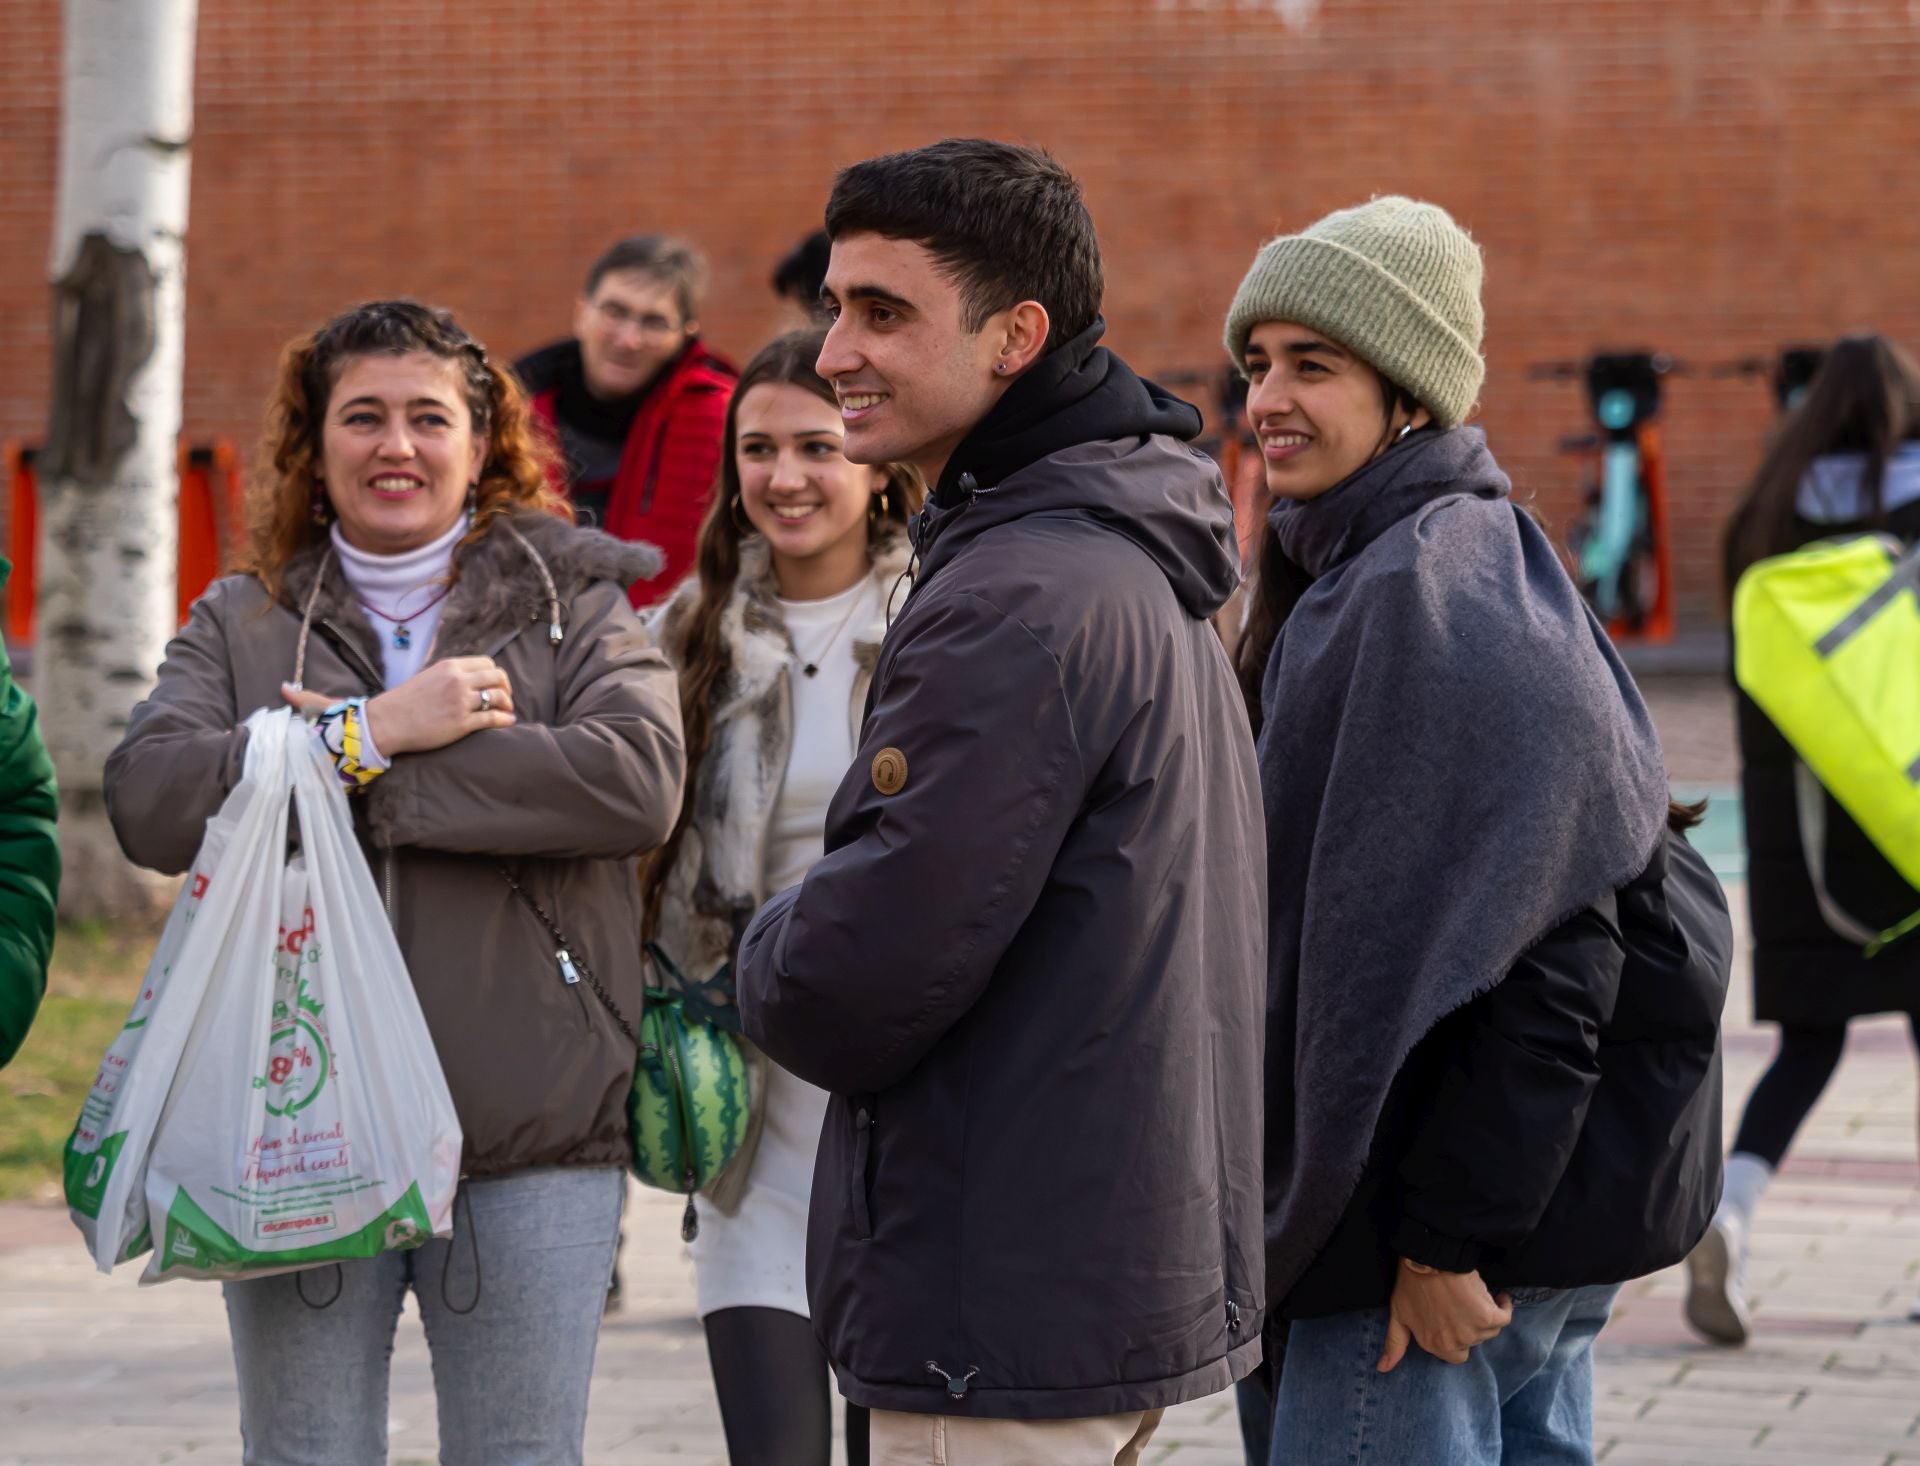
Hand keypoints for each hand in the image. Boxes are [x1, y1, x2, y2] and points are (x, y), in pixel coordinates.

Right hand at [281, 656, 513, 755]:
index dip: (496, 674)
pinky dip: (504, 720)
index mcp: (446, 667)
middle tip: (505, 701)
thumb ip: (392, 682)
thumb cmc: (388, 711)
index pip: (487, 662)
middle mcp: (456, 679)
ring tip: (506, 713)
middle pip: (499, 676)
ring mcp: (461, 700)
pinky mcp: (463, 722)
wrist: (379, 731)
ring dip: (508, 705)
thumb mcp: (402, 687)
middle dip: (507, 688)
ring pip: (500, 696)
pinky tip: (505, 725)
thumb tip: (286, 691)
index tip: (495, 686)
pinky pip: (494, 717)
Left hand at [1377, 1258, 1511, 1371]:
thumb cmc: (1411, 1283)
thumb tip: (1383, 1369)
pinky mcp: (1488, 1317)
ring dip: (1485, 1315)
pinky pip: (1504, 1318)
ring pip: (1489, 1331)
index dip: (1456, 1337)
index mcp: (1434, 1345)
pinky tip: (1499, 1297)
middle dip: (1469, 1326)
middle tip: (1462, 1305)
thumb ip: (1395, 1343)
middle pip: (1473, 1342)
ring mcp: (1472, 1332)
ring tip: (1474, 1296)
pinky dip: (1504, 1307)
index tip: (1454, 1319)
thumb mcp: (1398, 1314)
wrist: (1429, 1258)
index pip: (1456, 1355)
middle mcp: (1455, 1343)